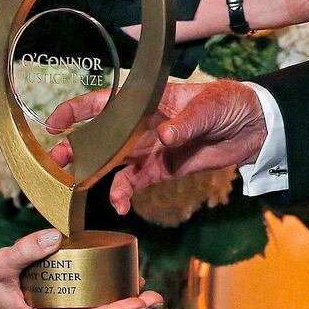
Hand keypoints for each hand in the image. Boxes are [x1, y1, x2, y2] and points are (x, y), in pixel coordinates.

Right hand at [0, 229, 163, 308]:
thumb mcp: (0, 262)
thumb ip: (27, 249)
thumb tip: (55, 236)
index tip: (139, 303)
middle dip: (123, 308)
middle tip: (153, 295)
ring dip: (113, 302)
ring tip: (141, 289)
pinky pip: (76, 307)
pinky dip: (96, 296)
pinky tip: (112, 283)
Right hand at [46, 81, 267, 213]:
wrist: (254, 127)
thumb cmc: (229, 102)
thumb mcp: (208, 106)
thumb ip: (185, 122)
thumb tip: (163, 136)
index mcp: (148, 101)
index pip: (105, 101)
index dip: (77, 109)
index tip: (54, 123)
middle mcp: (143, 124)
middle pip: (101, 136)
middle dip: (75, 149)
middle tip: (54, 165)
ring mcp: (150, 148)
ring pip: (112, 162)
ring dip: (92, 175)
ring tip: (75, 190)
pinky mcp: (162, 168)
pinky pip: (134, 182)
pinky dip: (124, 195)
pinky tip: (120, 206)